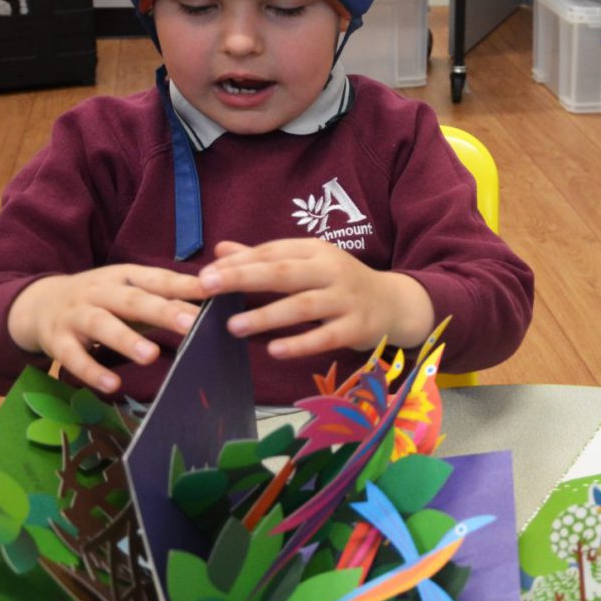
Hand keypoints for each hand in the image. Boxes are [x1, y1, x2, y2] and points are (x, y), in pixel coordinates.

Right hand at [8, 265, 205, 392]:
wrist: (39, 303)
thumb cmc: (102, 300)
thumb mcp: (130, 291)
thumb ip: (166, 297)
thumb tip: (216, 302)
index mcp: (123, 276)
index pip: (157, 279)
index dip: (184, 285)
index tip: (213, 291)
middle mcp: (99, 291)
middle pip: (132, 300)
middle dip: (162, 311)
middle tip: (190, 324)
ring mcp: (76, 315)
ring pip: (101, 325)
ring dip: (126, 340)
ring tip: (152, 356)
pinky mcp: (57, 340)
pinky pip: (74, 357)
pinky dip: (93, 371)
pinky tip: (113, 386)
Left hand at [196, 239, 433, 358]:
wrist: (394, 304)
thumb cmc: (341, 284)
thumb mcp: (308, 264)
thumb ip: (266, 258)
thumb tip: (220, 250)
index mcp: (316, 251)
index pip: (273, 252)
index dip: (239, 262)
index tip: (205, 274)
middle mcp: (332, 271)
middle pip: (284, 273)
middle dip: (244, 278)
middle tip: (208, 287)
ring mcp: (346, 300)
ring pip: (302, 306)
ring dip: (266, 315)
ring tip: (233, 326)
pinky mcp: (356, 328)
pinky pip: (325, 337)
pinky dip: (300, 344)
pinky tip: (274, 350)